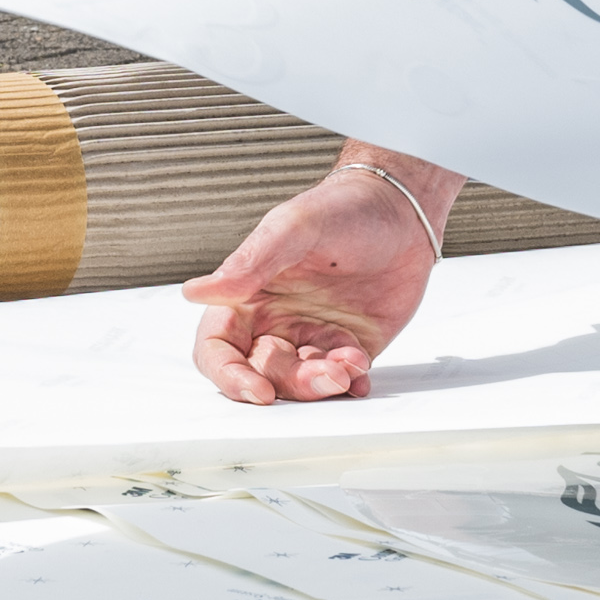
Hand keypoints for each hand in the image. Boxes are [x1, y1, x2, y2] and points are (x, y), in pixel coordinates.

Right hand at [182, 151, 454, 404]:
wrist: (403, 210)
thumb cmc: (342, 208)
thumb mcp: (294, 227)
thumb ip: (249, 263)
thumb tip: (197, 292)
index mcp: (249, 295)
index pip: (219, 347)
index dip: (230, 375)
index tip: (259, 391)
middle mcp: (277, 321)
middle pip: (263, 373)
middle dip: (291, 383)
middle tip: (325, 374)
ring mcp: (314, 336)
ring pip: (303, 382)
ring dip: (323, 384)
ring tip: (351, 365)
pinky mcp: (351, 346)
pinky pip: (343, 380)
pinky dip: (351, 384)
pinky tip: (362, 373)